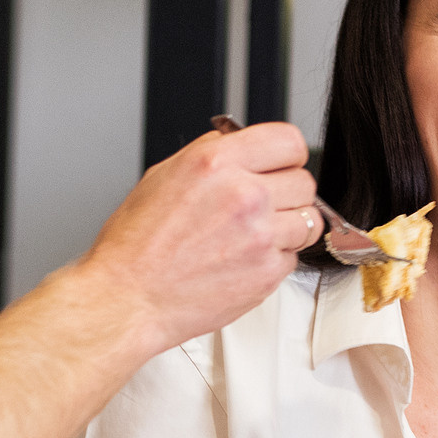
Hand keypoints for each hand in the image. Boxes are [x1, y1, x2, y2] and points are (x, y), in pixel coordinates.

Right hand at [77, 121, 316, 353]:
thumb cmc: (137, 244)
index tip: (280, 166)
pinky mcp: (267, 272)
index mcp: (217, 162)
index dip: (286, 155)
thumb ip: (210, 152)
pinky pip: (294, 256)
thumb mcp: (164, 175)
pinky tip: (243, 260)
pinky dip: (275, 258)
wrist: (128, 297)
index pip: (289, 141)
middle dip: (287, 192)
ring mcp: (261, 236)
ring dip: (288, 226)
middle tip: (264, 205)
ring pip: (309, 220)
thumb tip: (236, 140)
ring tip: (254, 235)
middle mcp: (244, 195)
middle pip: (305, 181)